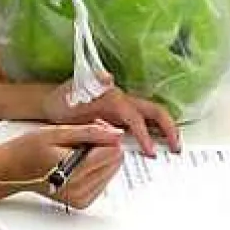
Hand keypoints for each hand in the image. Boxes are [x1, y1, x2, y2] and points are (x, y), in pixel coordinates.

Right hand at [0, 120, 124, 208]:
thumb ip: (90, 133)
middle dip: (103, 147)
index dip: (104, 137)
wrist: (9, 171)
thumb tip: (116, 134)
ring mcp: (81, 199)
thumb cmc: (27, 150)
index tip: (90, 132)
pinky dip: (94, 170)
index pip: (113, 152)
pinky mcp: (82, 202)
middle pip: (115, 162)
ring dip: (99, 158)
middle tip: (80, 142)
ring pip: (112, 171)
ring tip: (75, 153)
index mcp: (74, 172)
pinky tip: (77, 164)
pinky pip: (103, 181)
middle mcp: (79, 190)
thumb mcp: (57, 132)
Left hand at [42, 73, 180, 156]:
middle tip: (176, 148)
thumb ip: (90, 85)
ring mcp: (124, 110)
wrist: (53, 103)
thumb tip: (108, 77)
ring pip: (153, 117)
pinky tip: (159, 147)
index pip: (136, 117)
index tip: (150, 152)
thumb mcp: (71, 92)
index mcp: (115, 98)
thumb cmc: (61, 101)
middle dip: (169, 128)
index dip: (145, 134)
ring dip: (166, 131)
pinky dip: (155, 135)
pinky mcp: (122, 118)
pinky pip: (144, 124)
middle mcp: (124, 102)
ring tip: (174, 148)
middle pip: (155, 112)